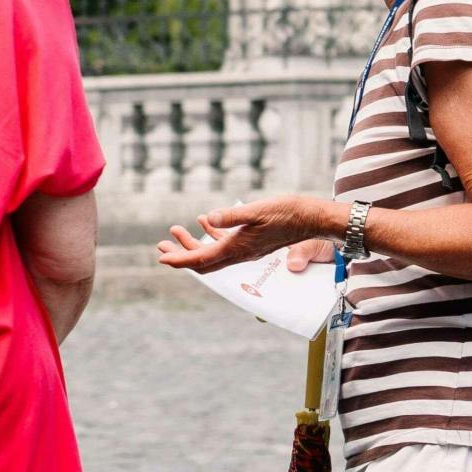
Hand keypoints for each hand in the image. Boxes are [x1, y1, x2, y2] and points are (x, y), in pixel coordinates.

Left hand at [156, 195, 341, 274]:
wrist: (311, 219)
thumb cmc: (286, 213)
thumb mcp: (257, 210)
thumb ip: (231, 216)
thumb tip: (207, 218)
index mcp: (238, 248)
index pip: (202, 260)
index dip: (181, 260)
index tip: (162, 257)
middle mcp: (240, 253)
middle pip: (204, 260)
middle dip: (181, 254)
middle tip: (160, 245)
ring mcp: (246, 248)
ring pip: (213, 252)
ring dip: (192, 244)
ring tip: (174, 231)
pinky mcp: (252, 240)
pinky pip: (225, 241)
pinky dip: (210, 234)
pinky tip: (202, 221)